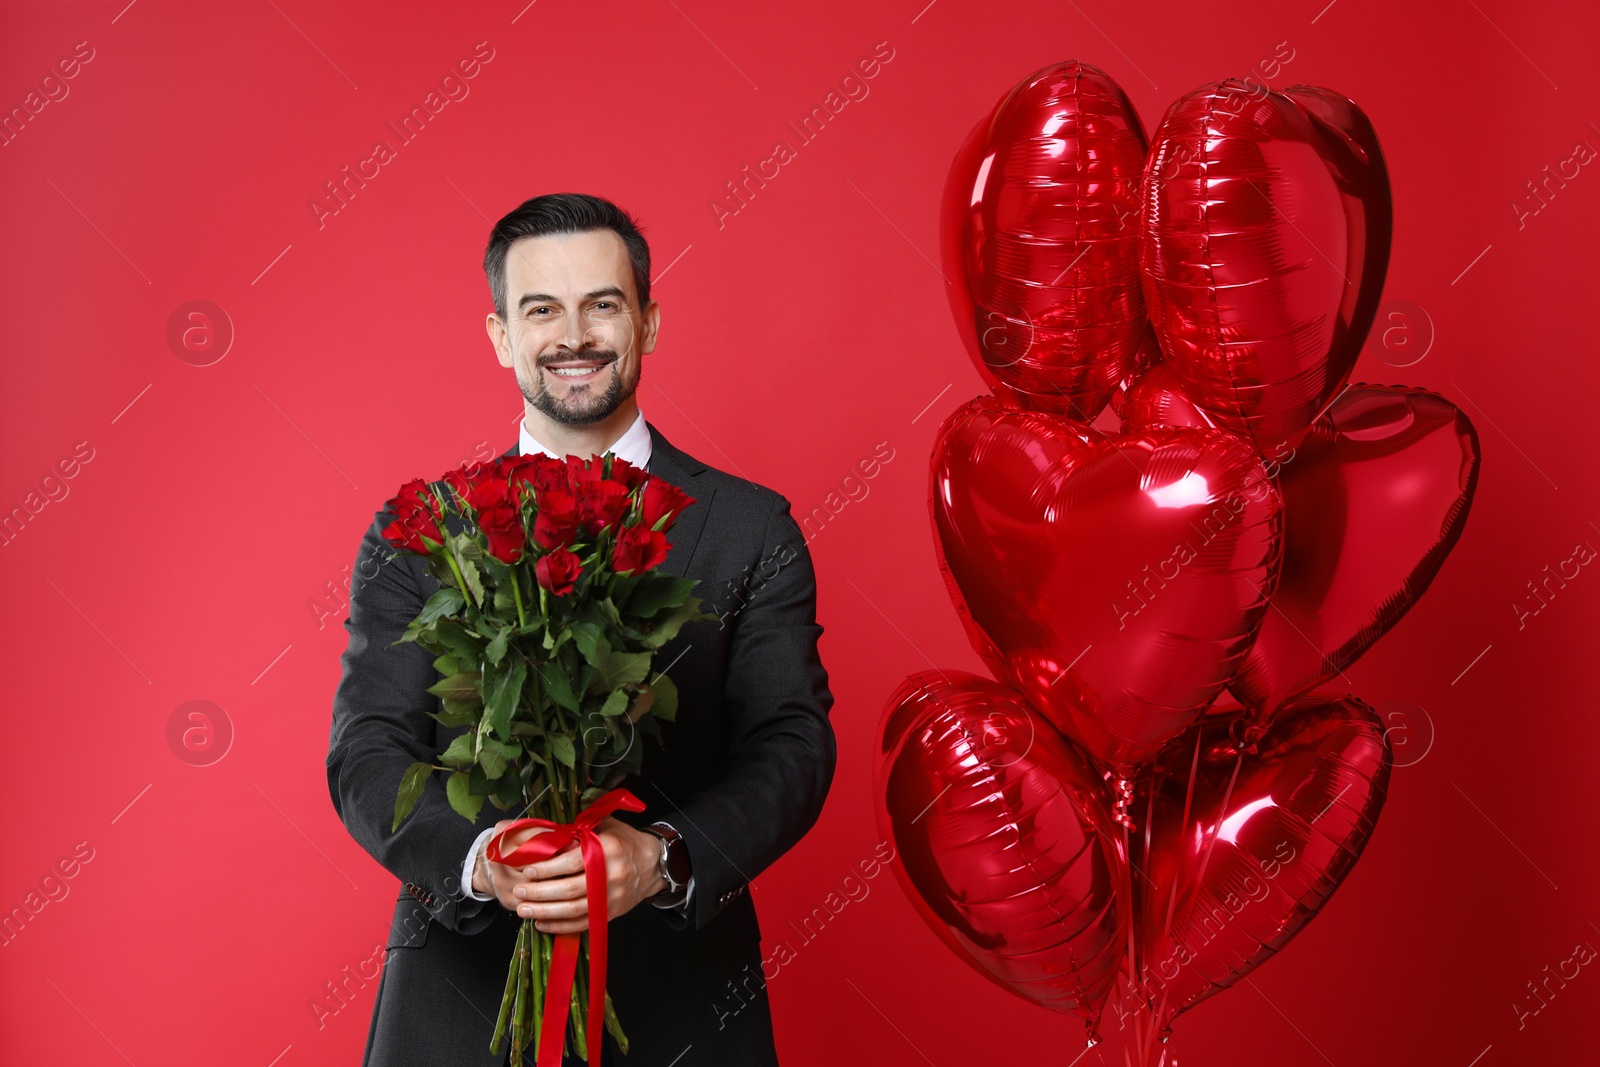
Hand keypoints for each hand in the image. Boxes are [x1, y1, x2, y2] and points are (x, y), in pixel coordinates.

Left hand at [477, 816, 667, 933]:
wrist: (654, 865)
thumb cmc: (625, 842)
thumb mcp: (607, 825)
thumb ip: (580, 827)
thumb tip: (549, 828)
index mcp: (608, 850)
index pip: (571, 862)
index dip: (547, 868)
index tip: (527, 870)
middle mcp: (611, 876)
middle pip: (569, 889)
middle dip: (539, 892)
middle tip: (519, 891)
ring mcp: (611, 898)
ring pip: (573, 910)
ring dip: (545, 912)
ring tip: (523, 910)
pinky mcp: (611, 914)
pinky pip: (582, 924)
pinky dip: (560, 926)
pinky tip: (541, 923)